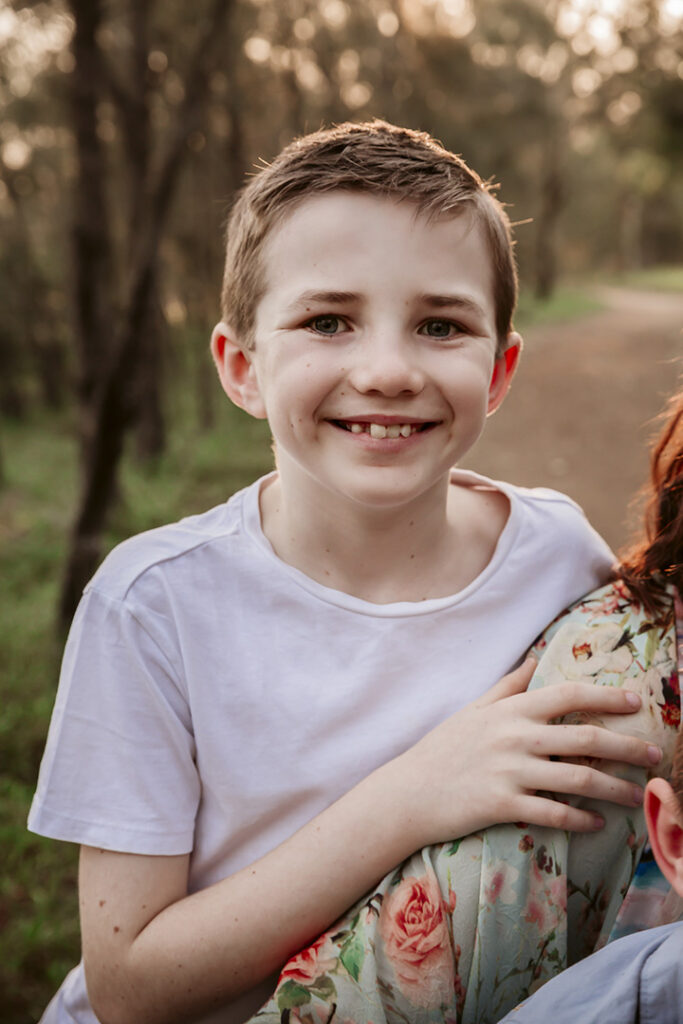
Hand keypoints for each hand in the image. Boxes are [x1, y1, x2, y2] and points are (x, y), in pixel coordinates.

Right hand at [395, 657, 661, 846]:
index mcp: (510, 711)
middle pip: (584, 737)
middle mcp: (515, 737)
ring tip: (637, 796)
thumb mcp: (473, 710)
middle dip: (626, 746)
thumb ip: (508, 686)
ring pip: (577, 778)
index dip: (605, 696)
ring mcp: (509, 772)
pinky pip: (553, 813)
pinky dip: (580, 818)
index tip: (636, 701)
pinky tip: (598, 822)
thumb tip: (535, 658)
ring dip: (614, 788)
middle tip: (654, 754)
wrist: (408, 792)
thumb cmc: (442, 749)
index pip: (567, 694)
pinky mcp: (503, 805)